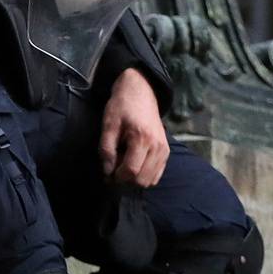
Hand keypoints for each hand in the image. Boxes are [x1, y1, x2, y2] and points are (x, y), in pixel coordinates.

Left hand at [98, 68, 168, 188]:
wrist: (141, 92)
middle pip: (141, 180)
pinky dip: (144, 175)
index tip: (107, 174)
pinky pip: (156, 175)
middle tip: (114, 168)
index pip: (131, 171)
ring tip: (124, 164)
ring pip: (150, 180)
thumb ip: (106, 149)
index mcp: (142, 138)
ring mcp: (164, 150)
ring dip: (134, 179)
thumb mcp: (109, 125)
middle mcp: (157, 146)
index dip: (116, 177)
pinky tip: (134, 164)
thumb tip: (107, 172)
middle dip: (125, 180)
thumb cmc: (122, 106)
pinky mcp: (166, 152)